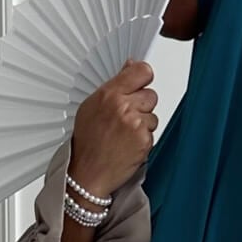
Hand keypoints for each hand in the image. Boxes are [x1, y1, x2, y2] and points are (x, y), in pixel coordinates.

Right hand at [69, 59, 157, 198]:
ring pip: (153, 115)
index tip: (141, 82)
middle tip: (126, 117)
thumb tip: (130, 67)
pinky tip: (128, 143)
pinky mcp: (144, 140)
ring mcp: (135, 124)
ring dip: (143, 123)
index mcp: (109, 94)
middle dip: (142, 105)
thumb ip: (114, 86)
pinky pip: (153, 132)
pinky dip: (143, 138)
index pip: (142, 71)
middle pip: (151, 94)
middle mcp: (123, 107)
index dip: (143, 77)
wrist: (88, 173)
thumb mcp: (91, 106)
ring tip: (124, 133)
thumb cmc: (87, 142)